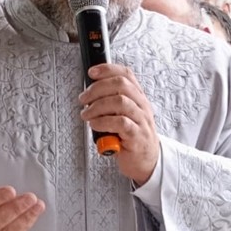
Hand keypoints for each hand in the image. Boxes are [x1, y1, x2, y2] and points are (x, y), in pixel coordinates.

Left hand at [79, 63, 160, 183]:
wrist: (146, 161)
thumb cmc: (130, 137)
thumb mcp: (124, 114)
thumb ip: (111, 102)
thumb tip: (89, 91)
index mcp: (138, 98)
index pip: (127, 74)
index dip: (108, 69)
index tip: (91, 73)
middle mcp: (142, 106)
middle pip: (122, 84)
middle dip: (97, 89)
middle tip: (84, 99)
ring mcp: (141, 121)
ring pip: (120, 102)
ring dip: (97, 106)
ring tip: (86, 115)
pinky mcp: (137, 136)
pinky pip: (120, 123)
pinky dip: (103, 122)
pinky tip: (95, 125)